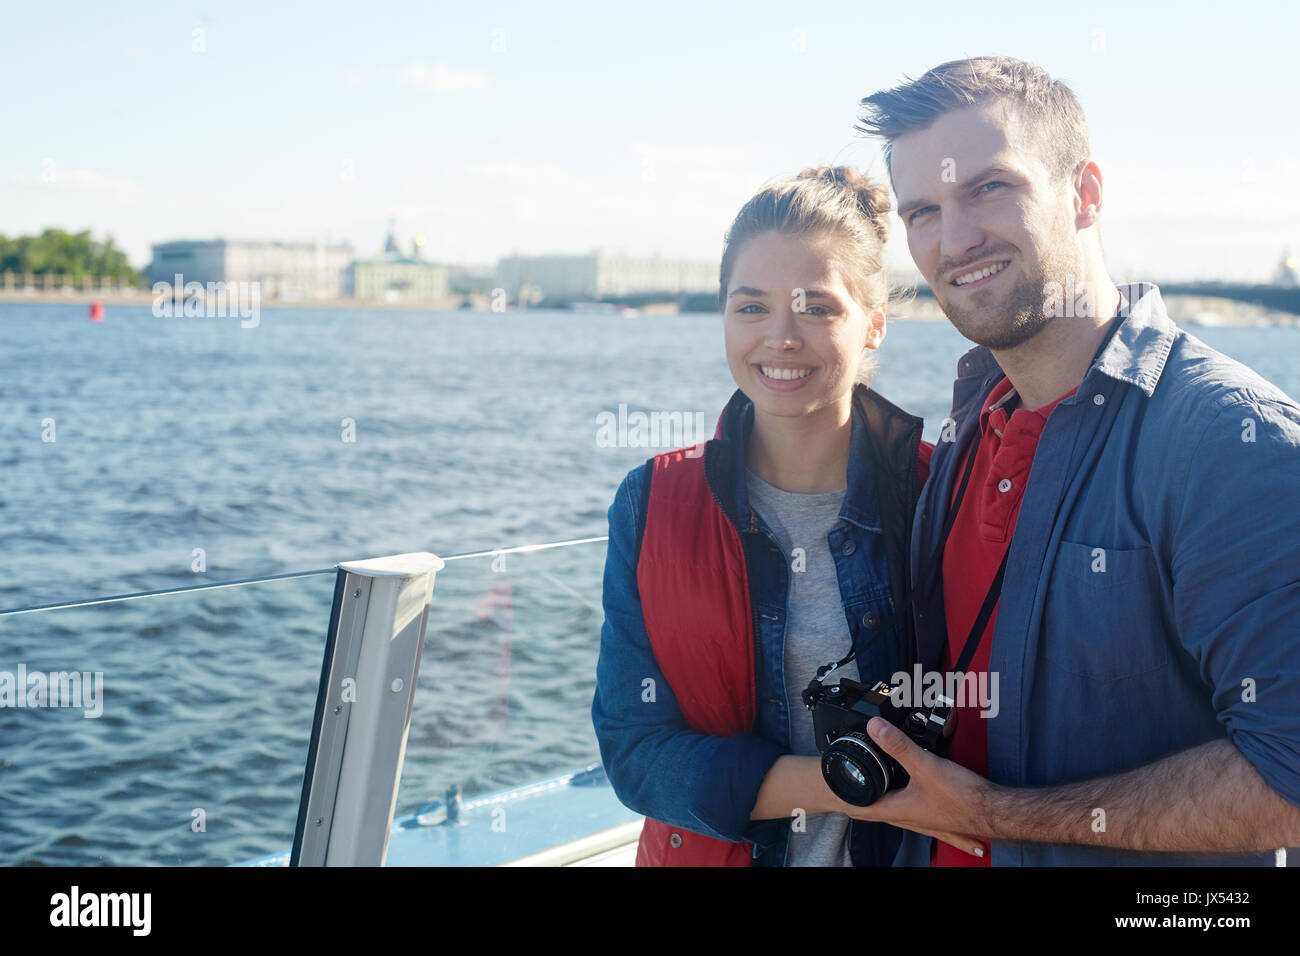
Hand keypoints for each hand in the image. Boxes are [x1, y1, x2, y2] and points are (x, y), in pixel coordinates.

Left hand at [843, 716, 994, 858]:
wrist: (997, 812)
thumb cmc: (964, 798)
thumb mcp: (925, 767)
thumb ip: (899, 746)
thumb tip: (874, 728)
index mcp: (898, 809)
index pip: (859, 806)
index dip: (842, 797)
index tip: (828, 787)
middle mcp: (908, 814)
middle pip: (875, 803)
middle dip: (860, 793)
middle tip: (845, 782)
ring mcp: (923, 813)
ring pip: (895, 801)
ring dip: (884, 790)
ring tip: (872, 778)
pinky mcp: (937, 807)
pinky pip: (914, 799)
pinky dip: (906, 789)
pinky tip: (911, 783)